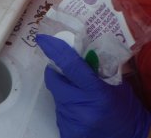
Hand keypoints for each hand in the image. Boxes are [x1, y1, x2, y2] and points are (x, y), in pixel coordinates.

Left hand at [36, 34, 150, 137]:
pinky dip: (66, 104)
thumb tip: (74, 50)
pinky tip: (79, 108)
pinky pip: (59, 109)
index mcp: (96, 91)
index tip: (43, 40)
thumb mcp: (115, 83)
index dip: (54, 50)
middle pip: (54, 80)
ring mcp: (72, 120)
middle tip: (64, 71)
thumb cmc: (125, 108)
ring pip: (56, 95)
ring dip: (63, 90)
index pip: (69, 65)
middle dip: (55, 72)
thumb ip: (95, 68)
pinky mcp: (67, 130)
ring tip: (78, 94)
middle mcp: (81, 107)